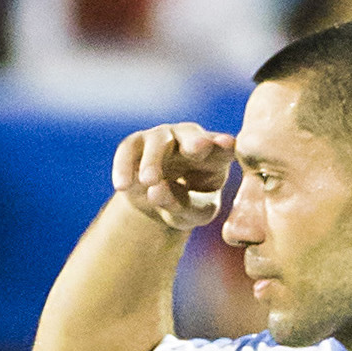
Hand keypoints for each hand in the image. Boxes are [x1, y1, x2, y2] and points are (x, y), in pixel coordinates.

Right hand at [113, 123, 235, 230]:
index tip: (229, 145)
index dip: (225, 145)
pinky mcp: (135, 144)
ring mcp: (162, 138)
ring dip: (154, 160)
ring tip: (149, 181)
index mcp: (215, 155)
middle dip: (195, 141)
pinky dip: (124, 166)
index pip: (223, 148)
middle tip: (198, 149)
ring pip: (157, 142)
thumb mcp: (192, 214)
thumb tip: (154, 190)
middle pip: (192, 135)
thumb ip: (182, 206)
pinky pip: (128, 149)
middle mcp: (190, 140)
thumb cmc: (186, 206)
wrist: (157, 204)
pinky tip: (122, 186)